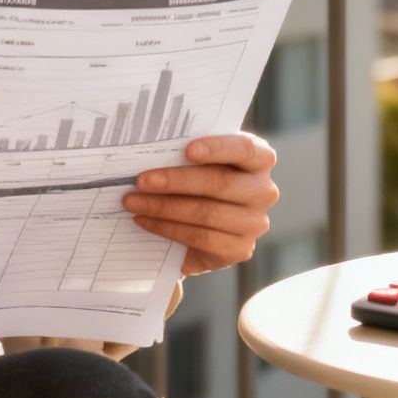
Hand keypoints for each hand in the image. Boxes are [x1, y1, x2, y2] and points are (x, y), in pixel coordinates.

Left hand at [123, 134, 278, 276]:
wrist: (202, 227)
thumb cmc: (199, 183)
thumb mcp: (200, 164)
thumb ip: (189, 153)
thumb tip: (150, 148)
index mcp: (260, 160)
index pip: (246, 149)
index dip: (218, 148)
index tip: (188, 149)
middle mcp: (264, 191)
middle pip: (220, 183)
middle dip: (176, 180)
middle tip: (141, 180)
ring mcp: (255, 223)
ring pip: (206, 212)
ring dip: (163, 207)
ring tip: (133, 201)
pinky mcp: (240, 249)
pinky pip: (200, 238)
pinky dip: (167, 229)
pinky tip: (145, 220)